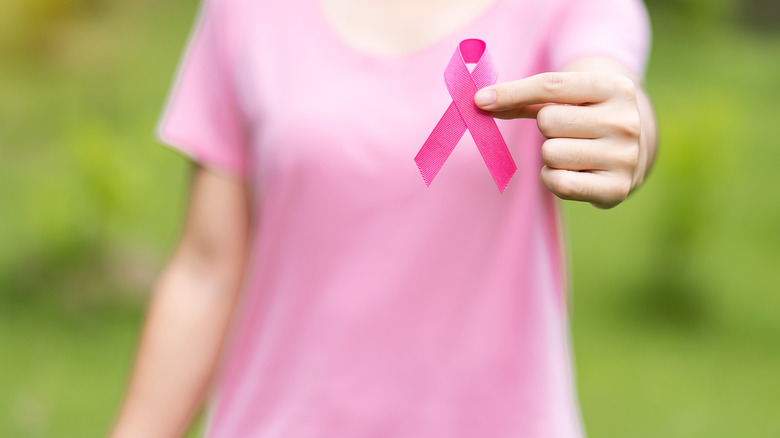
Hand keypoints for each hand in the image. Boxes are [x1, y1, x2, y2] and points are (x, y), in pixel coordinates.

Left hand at [474, 72, 643, 208]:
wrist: (634, 152)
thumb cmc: (586, 118)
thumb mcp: (566, 99)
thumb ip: (524, 98)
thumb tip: (481, 102)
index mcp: (616, 87)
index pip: (551, 85)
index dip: (511, 92)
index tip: (480, 100)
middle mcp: (626, 121)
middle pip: (548, 122)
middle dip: (546, 129)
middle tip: (567, 133)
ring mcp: (625, 157)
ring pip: (551, 153)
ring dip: (550, 156)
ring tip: (573, 153)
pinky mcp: (617, 189)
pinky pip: (558, 183)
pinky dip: (553, 179)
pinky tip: (572, 173)